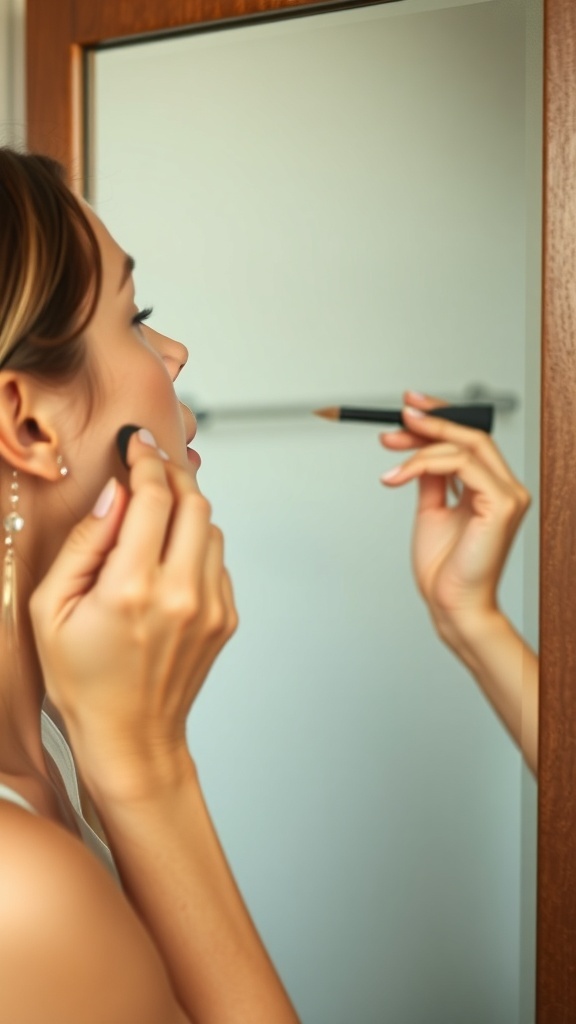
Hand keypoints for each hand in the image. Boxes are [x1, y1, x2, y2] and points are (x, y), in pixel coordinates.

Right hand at [30, 429, 237, 795]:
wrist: (130, 736)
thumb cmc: (83, 680)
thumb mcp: (54, 610)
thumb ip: (85, 544)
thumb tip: (115, 493)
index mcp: (132, 587)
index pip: (155, 497)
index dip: (146, 460)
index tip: (137, 443)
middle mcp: (181, 593)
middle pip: (194, 503)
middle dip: (173, 474)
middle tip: (150, 466)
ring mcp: (211, 607)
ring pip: (211, 529)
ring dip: (186, 511)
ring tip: (156, 515)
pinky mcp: (225, 618)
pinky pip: (218, 561)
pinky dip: (196, 546)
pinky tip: (168, 560)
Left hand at [380, 390, 529, 644]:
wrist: (451, 604)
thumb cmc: (444, 569)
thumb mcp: (431, 510)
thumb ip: (432, 479)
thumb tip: (418, 449)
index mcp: (492, 489)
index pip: (471, 440)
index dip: (442, 417)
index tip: (409, 409)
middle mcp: (505, 488)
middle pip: (472, 434)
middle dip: (432, 419)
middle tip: (399, 415)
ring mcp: (508, 495)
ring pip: (465, 446)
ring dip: (420, 444)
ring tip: (389, 450)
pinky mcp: (501, 504)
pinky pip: (461, 465)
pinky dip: (424, 463)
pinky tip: (398, 475)